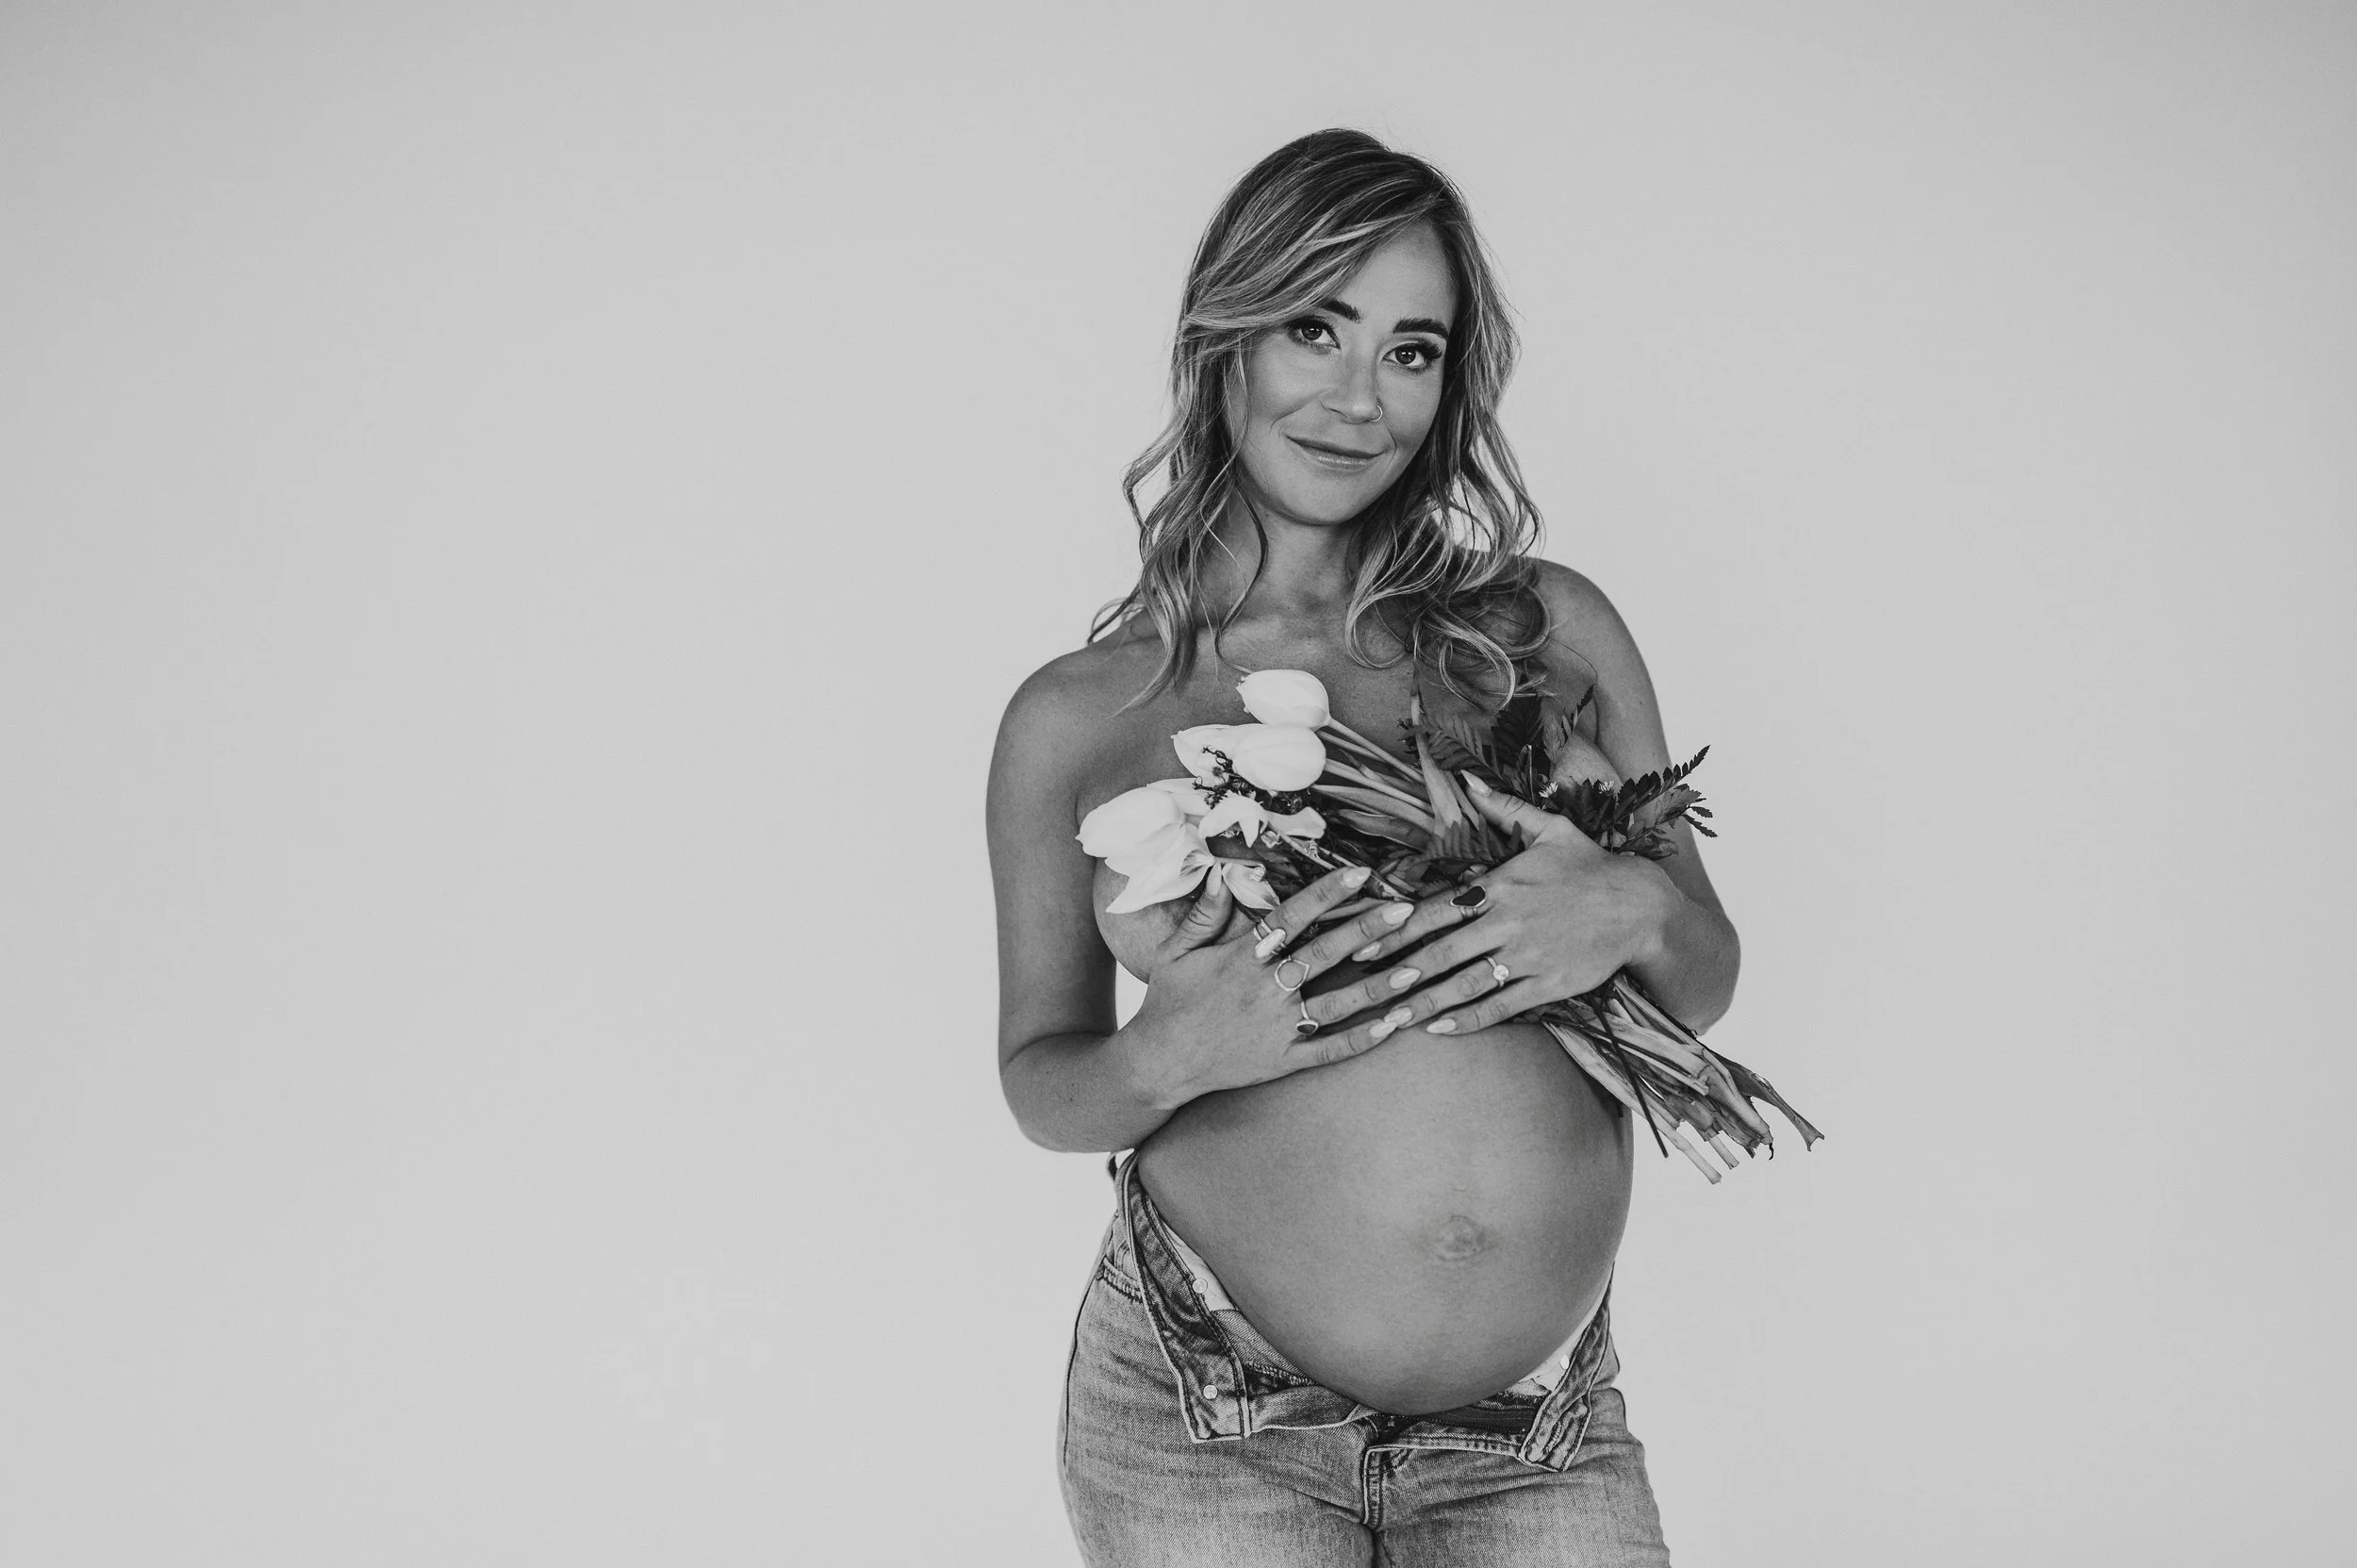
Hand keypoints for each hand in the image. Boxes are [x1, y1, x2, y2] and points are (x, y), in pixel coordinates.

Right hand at [1124, 864, 1440, 1105]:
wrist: (1158, 1063)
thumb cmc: (1168, 1001)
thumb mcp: (1175, 951)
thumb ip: (1204, 914)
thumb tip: (1221, 873)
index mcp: (1241, 958)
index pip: (1292, 917)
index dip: (1327, 893)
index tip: (1360, 872)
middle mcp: (1265, 990)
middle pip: (1324, 954)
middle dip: (1367, 931)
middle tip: (1405, 909)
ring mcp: (1276, 1029)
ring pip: (1336, 1004)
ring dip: (1377, 986)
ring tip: (1415, 967)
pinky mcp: (1282, 1061)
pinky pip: (1328, 1051)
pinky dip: (1361, 1040)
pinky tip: (1393, 1026)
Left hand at [1338, 774, 1679, 1039]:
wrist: (1640, 905)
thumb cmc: (1590, 865)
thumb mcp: (1549, 828)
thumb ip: (1504, 809)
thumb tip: (1469, 781)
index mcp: (1501, 885)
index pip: (1438, 909)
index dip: (1398, 929)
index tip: (1366, 942)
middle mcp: (1509, 922)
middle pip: (1443, 951)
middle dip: (1401, 972)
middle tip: (1366, 990)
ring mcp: (1528, 956)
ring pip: (1467, 984)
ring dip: (1426, 1002)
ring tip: (1394, 1018)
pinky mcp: (1549, 983)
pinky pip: (1502, 1005)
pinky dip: (1470, 1018)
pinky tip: (1442, 1028)